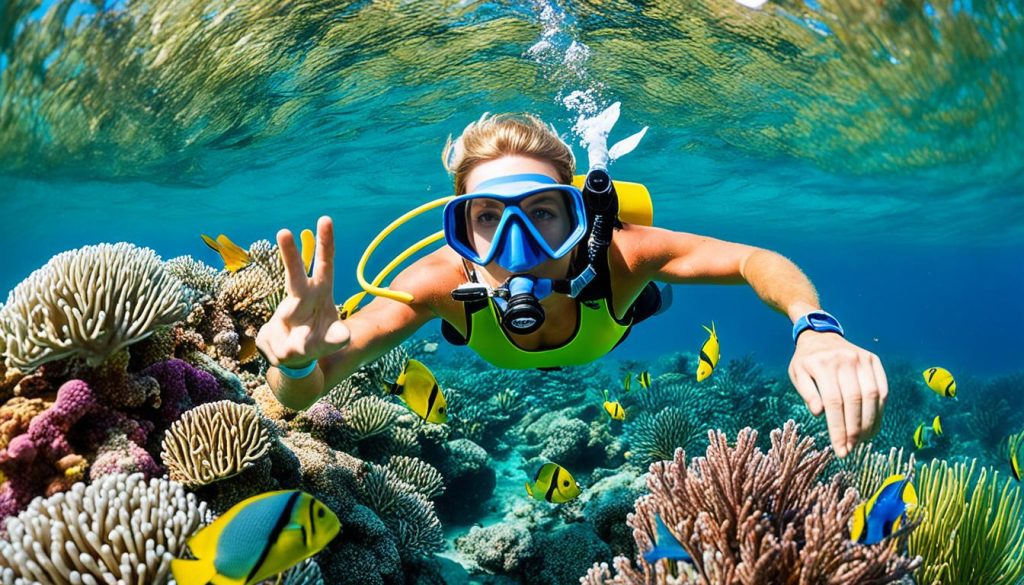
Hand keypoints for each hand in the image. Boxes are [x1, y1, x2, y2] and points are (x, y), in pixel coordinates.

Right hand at [256, 216, 350, 368]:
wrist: (295, 358)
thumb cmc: (317, 339)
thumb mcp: (332, 339)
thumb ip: (336, 337)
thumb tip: (345, 335)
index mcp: (320, 293)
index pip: (325, 264)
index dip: (325, 243)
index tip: (325, 219)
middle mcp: (302, 299)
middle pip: (296, 275)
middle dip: (290, 255)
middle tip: (283, 231)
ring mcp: (286, 315)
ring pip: (285, 313)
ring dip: (284, 322)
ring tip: (294, 338)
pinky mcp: (272, 332)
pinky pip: (278, 343)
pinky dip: (284, 352)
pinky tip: (287, 355)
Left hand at [788, 331, 887, 457]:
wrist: (820, 335)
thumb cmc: (806, 361)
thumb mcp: (797, 373)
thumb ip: (806, 393)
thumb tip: (819, 413)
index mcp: (822, 364)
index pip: (833, 402)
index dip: (838, 428)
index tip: (840, 449)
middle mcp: (844, 360)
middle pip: (854, 401)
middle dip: (854, 429)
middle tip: (851, 449)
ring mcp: (861, 358)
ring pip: (871, 396)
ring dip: (870, 423)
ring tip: (864, 440)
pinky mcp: (873, 360)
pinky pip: (882, 388)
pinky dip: (880, 410)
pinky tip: (874, 425)